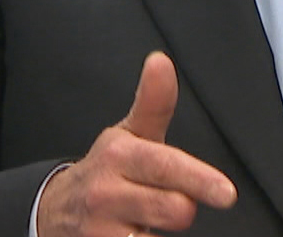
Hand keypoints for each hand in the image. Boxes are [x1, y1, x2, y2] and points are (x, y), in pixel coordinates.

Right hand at [38, 51, 236, 236]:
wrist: (56, 210)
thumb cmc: (106, 169)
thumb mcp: (127, 134)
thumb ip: (154, 103)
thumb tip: (161, 62)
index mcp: (119, 154)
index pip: (166, 167)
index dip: (199, 180)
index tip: (226, 193)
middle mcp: (107, 192)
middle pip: (175, 210)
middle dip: (182, 207)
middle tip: (167, 199)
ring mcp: (101, 230)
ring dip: (160, 231)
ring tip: (146, 218)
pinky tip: (136, 234)